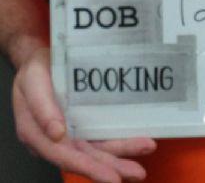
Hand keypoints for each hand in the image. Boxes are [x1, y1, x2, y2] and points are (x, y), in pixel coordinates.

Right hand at [13, 47, 156, 182]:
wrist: (40, 59)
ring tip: (146, 150)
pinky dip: (120, 138)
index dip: (89, 168)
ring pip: (98, 148)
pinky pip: (102, 134)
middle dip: (113, 166)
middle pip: (86, 157)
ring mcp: (72, 133)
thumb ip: (41, 107)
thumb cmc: (34, 71)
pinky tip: (138, 139)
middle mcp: (56, 139)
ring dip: (122, 153)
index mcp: (37, 134)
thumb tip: (57, 134)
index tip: (113, 178)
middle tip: (138, 173)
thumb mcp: (32, 82)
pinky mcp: (83, 124)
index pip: (65, 156)